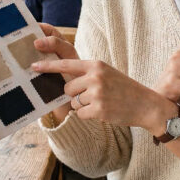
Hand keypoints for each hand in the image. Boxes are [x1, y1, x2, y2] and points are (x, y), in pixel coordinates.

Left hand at [31, 57, 176, 135]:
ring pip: (74, 102)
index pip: (66, 64)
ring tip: (102, 102)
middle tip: (93, 96)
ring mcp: (97, 93)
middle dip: (75, 94)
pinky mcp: (99, 109)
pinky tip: (103, 111)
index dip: (48, 66)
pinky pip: (81, 114)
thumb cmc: (124, 89)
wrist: (146, 104)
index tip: (33, 66)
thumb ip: (87, 74)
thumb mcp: (107, 73)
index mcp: (96, 65)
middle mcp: (95, 76)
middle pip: (67, 87)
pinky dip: (89, 116)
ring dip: (83, 106)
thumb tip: (64, 80)